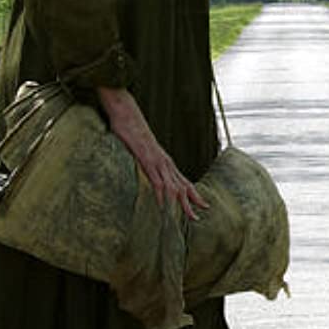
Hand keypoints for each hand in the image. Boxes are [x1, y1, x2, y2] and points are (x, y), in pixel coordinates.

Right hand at [97, 86, 207, 219]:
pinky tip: (164, 206)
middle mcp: (165, 162)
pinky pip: (158, 181)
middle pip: (183, 185)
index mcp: (165, 161)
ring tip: (189, 216)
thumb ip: (145, 159)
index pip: (183, 180)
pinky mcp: (147, 160)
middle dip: (192, 202)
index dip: (193, 193)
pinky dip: (163, 196)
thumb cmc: (132, 130)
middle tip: (199, 216)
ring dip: (182, 203)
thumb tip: (145, 167)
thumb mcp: (141, 149)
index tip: (202, 205)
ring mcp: (158, 161)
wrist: (126, 112)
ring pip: (174, 186)